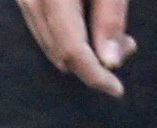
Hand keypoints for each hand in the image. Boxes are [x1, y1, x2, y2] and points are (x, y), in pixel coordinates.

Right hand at [12, 0, 129, 90]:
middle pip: (60, 54)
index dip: (95, 75)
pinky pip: (43, 30)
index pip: (72, 51)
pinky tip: (88, 22)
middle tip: (125, 44)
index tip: (117, 89)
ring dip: (80, 52)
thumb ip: (110, 20)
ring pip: (49, 46)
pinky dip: (66, 38)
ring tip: (112, 33)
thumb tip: (110, 64)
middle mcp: (32, 0)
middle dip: (92, 63)